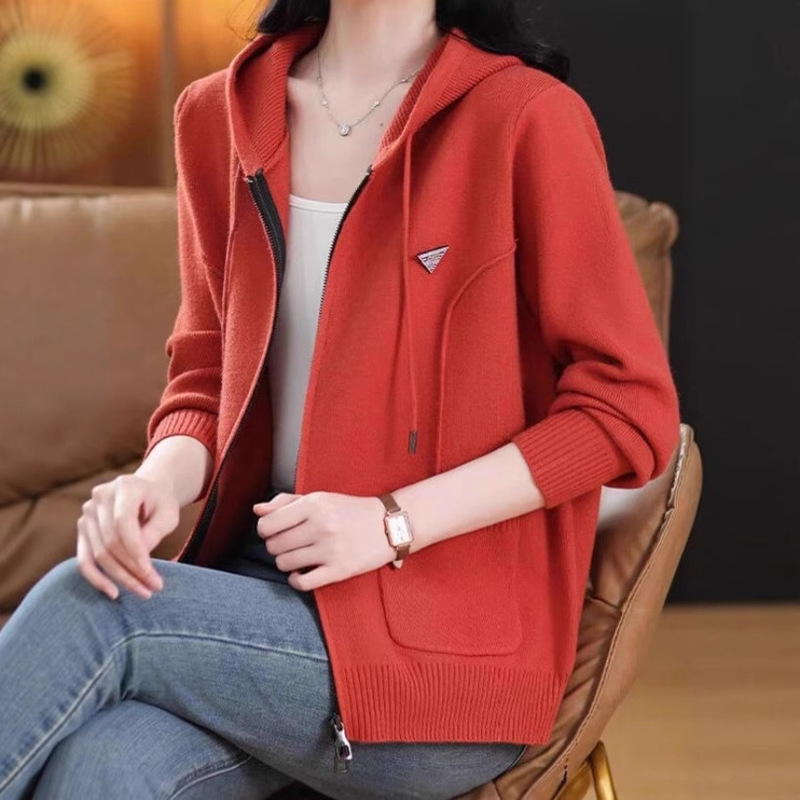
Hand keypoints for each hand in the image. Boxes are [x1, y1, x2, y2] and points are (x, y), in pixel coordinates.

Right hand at [76, 474, 178, 600]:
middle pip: (111, 541)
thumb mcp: (168, 513)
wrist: (147, 492)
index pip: (123, 522)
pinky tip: (113, 592)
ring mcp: (87, 514)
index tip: (150, 571)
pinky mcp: (83, 530)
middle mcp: (100, 497)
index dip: (135, 549)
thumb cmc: (161, 503)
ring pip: (100, 554)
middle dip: (133, 568)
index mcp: (124, 486)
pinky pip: (84, 560)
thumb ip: (154, 532)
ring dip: (121, 577)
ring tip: (144, 591)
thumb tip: (138, 560)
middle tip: (155, 587)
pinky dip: (97, 578)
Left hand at [252, 491, 394, 590]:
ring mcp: (330, 549)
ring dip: (286, 563)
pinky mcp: (339, 570)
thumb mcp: (320, 498)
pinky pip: (301, 583)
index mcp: (314, 505)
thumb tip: (257, 510)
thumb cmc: (350, 510)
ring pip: (284, 564)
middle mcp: (321, 526)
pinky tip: (301, 572)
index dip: (265, 531)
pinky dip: (295, 580)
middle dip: (276, 547)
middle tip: (289, 544)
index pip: (268, 524)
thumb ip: (286, 502)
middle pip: (274, 546)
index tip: (273, 532)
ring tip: (297, 557)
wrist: (388, 525)